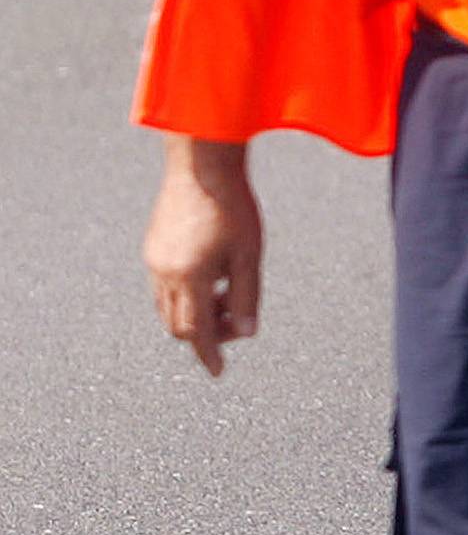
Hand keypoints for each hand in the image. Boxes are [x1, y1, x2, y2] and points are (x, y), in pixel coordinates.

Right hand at [144, 142, 262, 378]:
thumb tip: (247, 332)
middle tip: (234, 320)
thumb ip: (247, 295)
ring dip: (193, 312)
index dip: (208, 354)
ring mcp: (153, 260)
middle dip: (204, 333)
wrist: (202, 162)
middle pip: (179, 324)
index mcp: (190, 277)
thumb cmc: (233, 205)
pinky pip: (162, 285)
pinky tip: (209, 272)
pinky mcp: (151, 247)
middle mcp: (164, 273)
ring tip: (225, 292)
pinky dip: (183, 293)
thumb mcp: (250, 253)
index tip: (218, 372)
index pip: (196, 333)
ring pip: (167, 307)